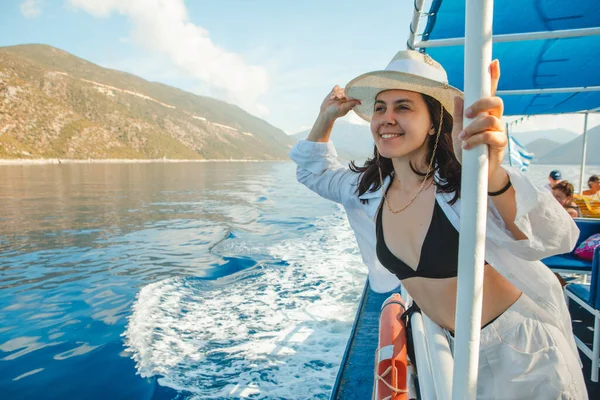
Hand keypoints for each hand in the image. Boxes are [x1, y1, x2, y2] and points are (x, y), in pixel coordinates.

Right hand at [319, 85, 360, 121]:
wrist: (325, 113)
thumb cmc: (335, 113)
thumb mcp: (343, 108)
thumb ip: (351, 104)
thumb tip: (360, 102)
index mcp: (349, 101)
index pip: (352, 94)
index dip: (349, 94)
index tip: (345, 96)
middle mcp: (345, 98)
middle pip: (346, 90)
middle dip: (341, 93)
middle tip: (338, 97)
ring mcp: (339, 94)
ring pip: (341, 89)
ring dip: (337, 92)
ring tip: (333, 98)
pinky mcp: (334, 92)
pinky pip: (336, 87)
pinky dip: (334, 90)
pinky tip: (331, 96)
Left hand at [451, 60, 505, 180]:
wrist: (475, 173)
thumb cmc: (468, 150)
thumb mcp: (458, 131)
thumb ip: (459, 115)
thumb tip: (458, 97)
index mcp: (484, 113)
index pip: (490, 92)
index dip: (493, 77)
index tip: (493, 62)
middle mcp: (495, 118)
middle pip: (495, 101)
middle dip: (480, 104)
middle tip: (468, 114)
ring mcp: (499, 130)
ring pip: (490, 120)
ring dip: (473, 128)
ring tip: (463, 137)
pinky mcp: (500, 144)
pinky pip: (489, 136)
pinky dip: (475, 140)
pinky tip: (467, 146)